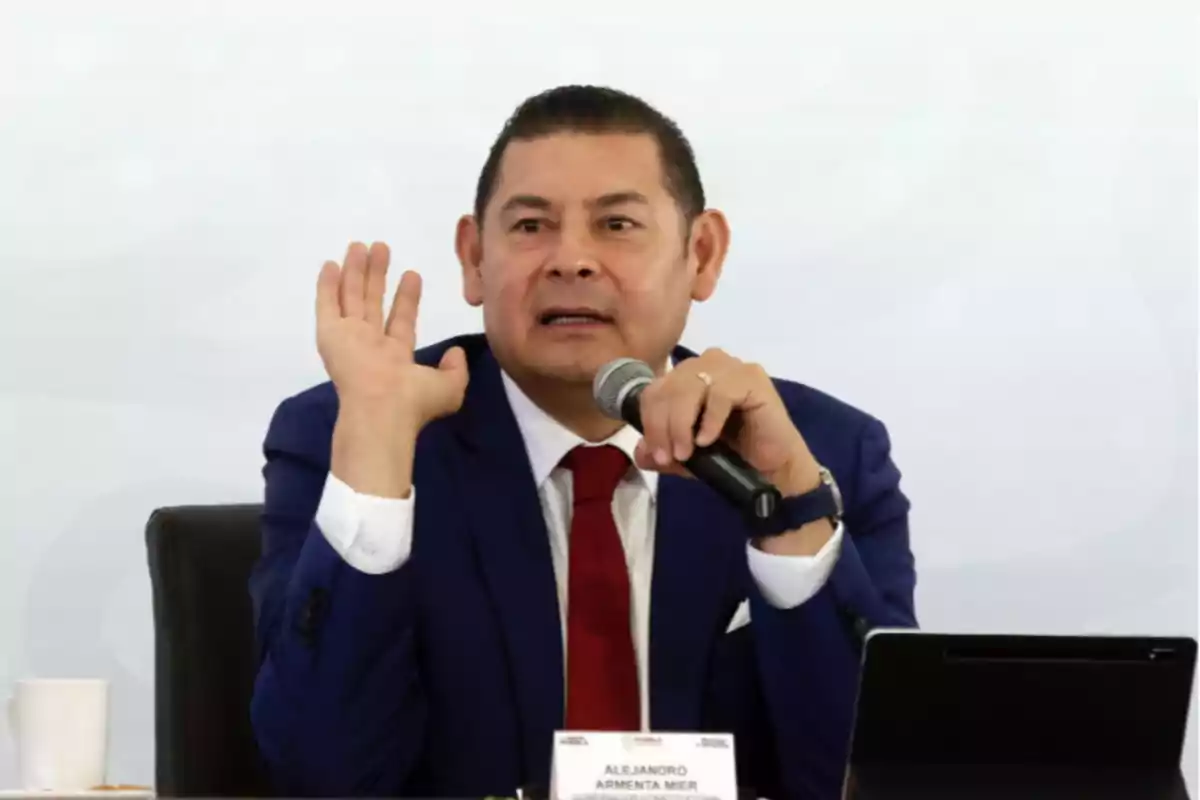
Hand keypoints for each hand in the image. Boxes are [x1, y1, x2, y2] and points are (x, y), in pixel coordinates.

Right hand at [317, 241, 468, 495]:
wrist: (382, 408)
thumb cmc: (414, 401)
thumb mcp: (449, 388)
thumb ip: (455, 369)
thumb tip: (455, 354)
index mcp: (395, 358)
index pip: (400, 320)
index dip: (406, 297)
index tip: (412, 274)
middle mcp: (370, 346)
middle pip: (372, 302)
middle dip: (376, 276)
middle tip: (381, 248)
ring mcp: (348, 339)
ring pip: (351, 297)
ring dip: (355, 272)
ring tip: (360, 245)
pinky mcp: (330, 335)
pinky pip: (326, 305)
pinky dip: (327, 286)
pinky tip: (331, 265)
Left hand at [632, 349, 830, 552]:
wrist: (774, 471)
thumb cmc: (732, 458)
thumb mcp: (687, 457)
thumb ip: (661, 451)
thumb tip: (640, 451)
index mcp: (687, 378)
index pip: (655, 390)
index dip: (649, 421)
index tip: (655, 454)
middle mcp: (707, 365)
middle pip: (669, 387)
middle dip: (662, 425)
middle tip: (669, 456)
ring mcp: (731, 368)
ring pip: (690, 386)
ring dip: (681, 423)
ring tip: (686, 452)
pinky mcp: (752, 378)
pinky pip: (720, 393)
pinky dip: (710, 419)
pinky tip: (709, 441)